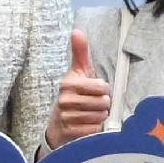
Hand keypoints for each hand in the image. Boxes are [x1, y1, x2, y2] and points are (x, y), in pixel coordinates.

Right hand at [46, 29, 108, 149]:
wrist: (58, 124)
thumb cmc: (73, 95)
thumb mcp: (77, 72)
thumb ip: (79, 52)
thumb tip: (77, 31)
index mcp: (68, 84)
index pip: (101, 86)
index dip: (105, 90)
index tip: (98, 91)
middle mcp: (65, 100)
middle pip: (103, 102)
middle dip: (104, 104)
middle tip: (96, 105)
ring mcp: (66, 117)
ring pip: (99, 116)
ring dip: (100, 116)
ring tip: (92, 114)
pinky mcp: (69, 132)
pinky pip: (93, 129)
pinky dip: (95, 128)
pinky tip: (88, 125)